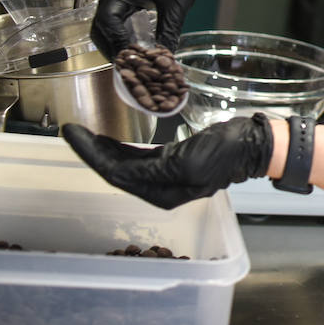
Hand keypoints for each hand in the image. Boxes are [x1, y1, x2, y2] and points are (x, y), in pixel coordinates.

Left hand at [62, 114, 273, 209]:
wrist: (252, 144)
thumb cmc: (224, 152)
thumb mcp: (186, 161)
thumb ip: (151, 169)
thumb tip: (117, 170)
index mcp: (162, 195)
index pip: (115, 175)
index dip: (91, 155)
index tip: (72, 133)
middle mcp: (159, 191)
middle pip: (115, 171)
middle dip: (91, 152)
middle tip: (71, 129)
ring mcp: (165, 178)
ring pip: (123, 165)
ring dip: (102, 150)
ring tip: (83, 132)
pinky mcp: (171, 163)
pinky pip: (137, 159)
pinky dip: (120, 149)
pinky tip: (109, 139)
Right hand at [91, 0, 222, 57]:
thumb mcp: (178, 4)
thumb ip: (170, 31)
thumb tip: (164, 57)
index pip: (108, 17)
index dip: (116, 40)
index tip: (130, 55)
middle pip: (100, 25)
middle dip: (112, 46)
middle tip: (129, 64)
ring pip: (104, 27)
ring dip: (114, 44)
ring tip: (131, 60)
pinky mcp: (121, 1)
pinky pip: (113, 23)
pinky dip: (119, 37)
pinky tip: (133, 49)